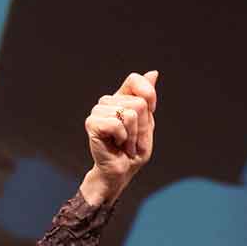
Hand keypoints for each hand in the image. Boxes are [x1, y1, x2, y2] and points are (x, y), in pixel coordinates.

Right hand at [83, 69, 158, 198]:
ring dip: (133, 136)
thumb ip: (148, 100)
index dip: (148, 94)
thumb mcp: (147, 125)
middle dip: (142, 127)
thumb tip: (153, 72)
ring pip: (130, 114)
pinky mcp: (92, 123)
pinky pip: (118, 124)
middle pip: (139, 103)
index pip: (134, 80)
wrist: (119, 173)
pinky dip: (123, 138)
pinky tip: (116, 145)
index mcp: (120, 98)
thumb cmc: (133, 152)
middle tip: (131, 140)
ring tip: (124, 144)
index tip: (151, 111)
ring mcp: (98, 111)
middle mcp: (107, 101)